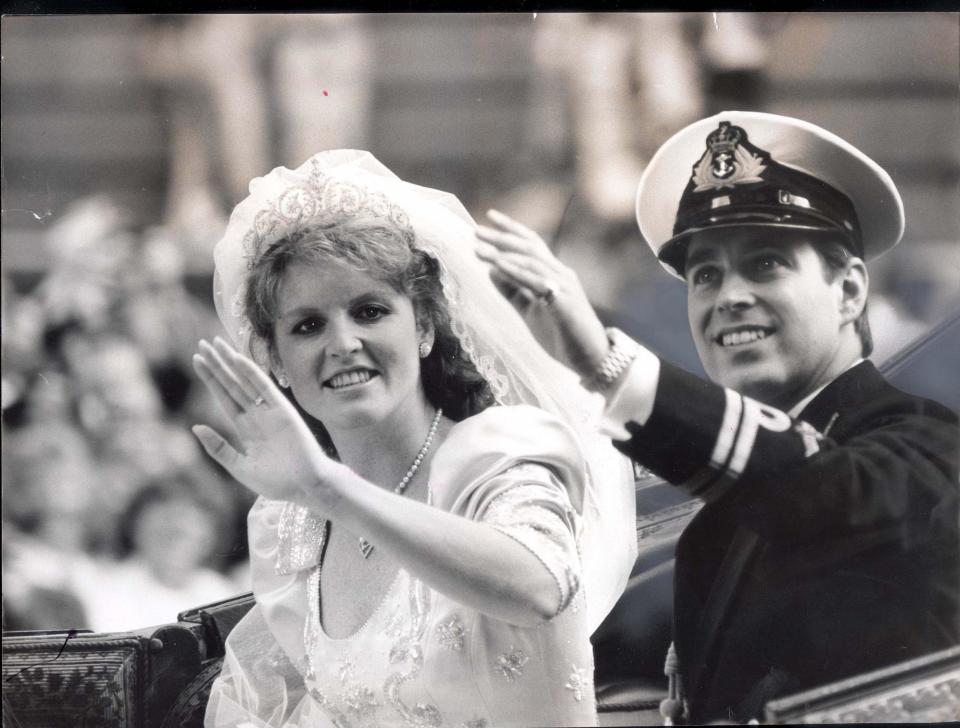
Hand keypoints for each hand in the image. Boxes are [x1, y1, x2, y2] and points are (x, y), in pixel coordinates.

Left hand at [191, 337, 342, 507]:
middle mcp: (256, 414)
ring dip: (230, 363)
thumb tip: (196, 427)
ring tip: (215, 344)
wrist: (305, 486)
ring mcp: (269, 410)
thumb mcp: (241, 467)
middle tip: (202, 344)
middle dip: (217, 365)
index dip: (211, 379)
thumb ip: (219, 448)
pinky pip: (264, 387)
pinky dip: (251, 373)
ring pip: (244, 381)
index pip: (224, 397)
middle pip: (231, 384)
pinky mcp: (283, 410)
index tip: (198, 360)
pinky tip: (238, 359)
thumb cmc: (277, 481)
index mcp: (245, 427)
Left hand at [475, 209, 609, 378]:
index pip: (532, 244)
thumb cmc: (562, 335)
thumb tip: (491, 271)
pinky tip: (498, 267)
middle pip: (530, 247)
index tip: (490, 217)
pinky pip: (538, 282)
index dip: (512, 229)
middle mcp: (561, 274)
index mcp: (554, 275)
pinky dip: (516, 272)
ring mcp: (565, 286)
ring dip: (503, 253)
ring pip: (532, 261)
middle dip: (502, 237)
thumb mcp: (530, 311)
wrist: (591, 359)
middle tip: (476, 231)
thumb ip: (513, 292)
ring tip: (480, 249)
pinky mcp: (564, 302)